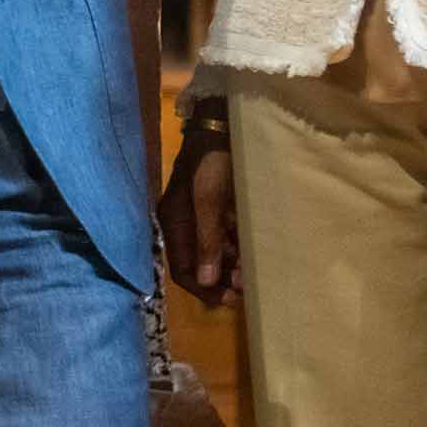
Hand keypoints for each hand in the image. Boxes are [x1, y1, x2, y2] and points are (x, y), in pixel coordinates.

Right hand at [159, 128, 240, 307]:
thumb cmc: (213, 162)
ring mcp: (201, 218)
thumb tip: (205, 281)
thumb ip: (207, 239)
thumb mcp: (209, 200)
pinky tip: (253, 252)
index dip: (204, 289)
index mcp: (174, 222)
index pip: (182, 270)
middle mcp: (184, 225)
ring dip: (232, 267)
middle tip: (246, 285)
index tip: (231, 298)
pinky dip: (238, 249)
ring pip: (215, 255)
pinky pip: (226, 240)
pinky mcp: (217, 211)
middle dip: (222, 279)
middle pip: (199, 266)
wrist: (223, 127)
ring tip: (252, 271)